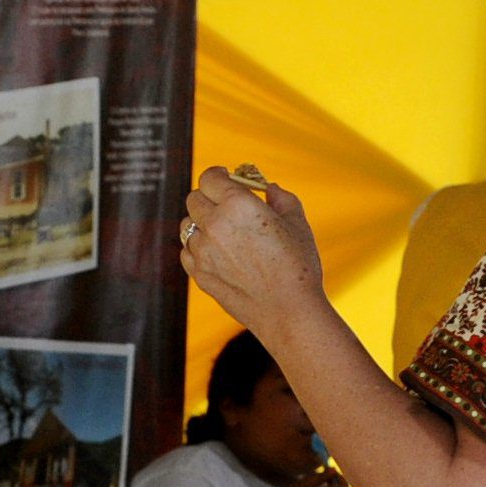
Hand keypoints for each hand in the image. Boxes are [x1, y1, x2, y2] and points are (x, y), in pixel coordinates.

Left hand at [183, 165, 323, 327]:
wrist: (288, 311)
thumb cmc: (298, 265)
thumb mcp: (297, 222)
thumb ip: (280, 197)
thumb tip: (268, 188)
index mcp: (237, 204)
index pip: (210, 177)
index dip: (217, 175)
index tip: (225, 177)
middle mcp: (214, 224)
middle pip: (194, 198)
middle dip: (208, 197)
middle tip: (224, 204)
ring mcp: (203, 251)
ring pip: (187, 225)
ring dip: (201, 223)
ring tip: (222, 231)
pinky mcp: (199, 274)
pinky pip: (187, 252)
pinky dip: (197, 248)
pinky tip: (217, 253)